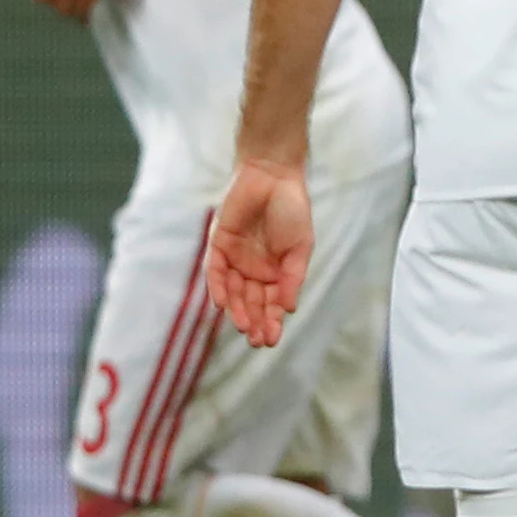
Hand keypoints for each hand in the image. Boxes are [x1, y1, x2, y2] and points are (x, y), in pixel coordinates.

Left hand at [205, 156, 317, 345]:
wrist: (273, 176)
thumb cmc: (292, 210)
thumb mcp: (301, 247)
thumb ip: (293, 278)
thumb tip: (289, 309)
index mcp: (275, 272)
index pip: (271, 304)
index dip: (271, 322)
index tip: (271, 340)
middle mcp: (253, 269)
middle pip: (250, 302)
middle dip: (254, 321)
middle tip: (256, 340)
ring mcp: (235, 258)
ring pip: (232, 291)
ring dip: (236, 310)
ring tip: (243, 326)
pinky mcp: (218, 244)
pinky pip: (215, 270)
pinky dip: (217, 287)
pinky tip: (221, 304)